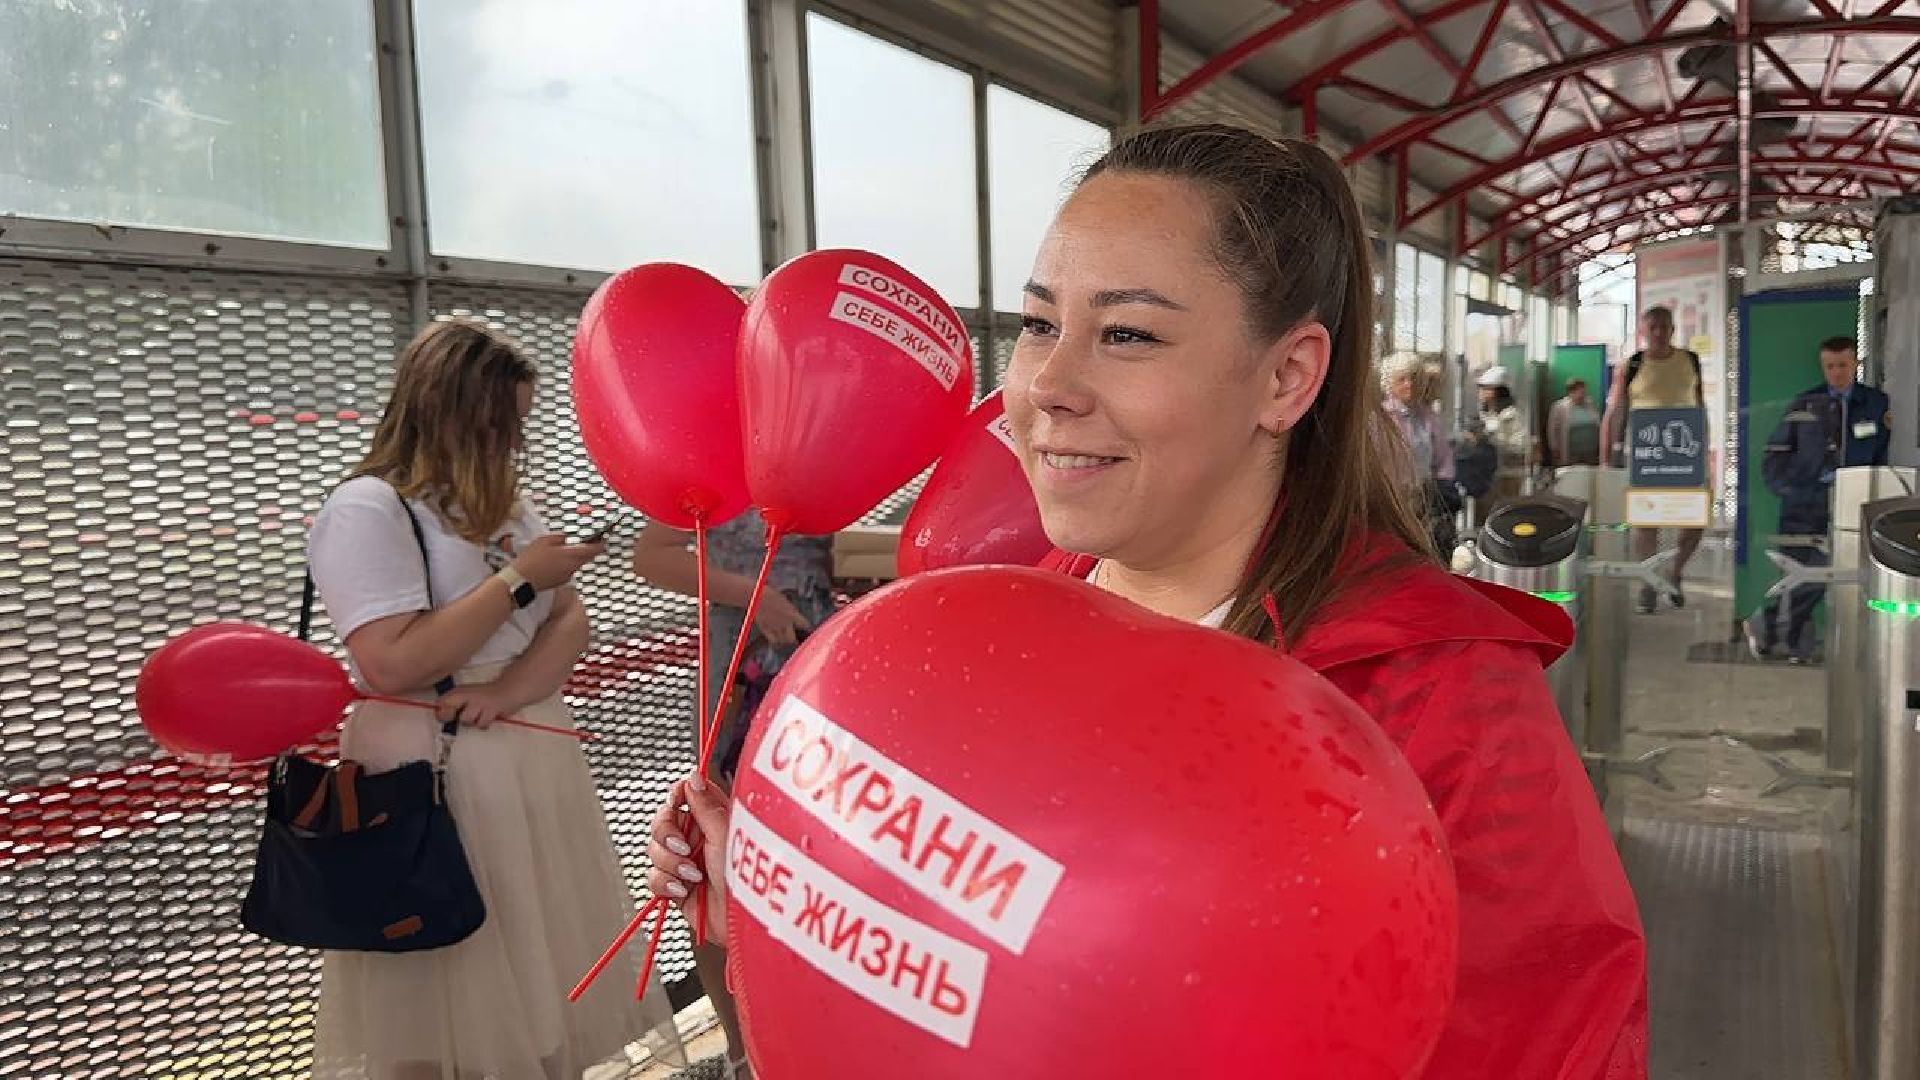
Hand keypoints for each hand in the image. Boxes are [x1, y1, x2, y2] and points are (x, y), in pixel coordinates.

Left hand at [436, 683, 520, 728]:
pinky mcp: (491, 708)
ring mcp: (479, 701)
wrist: (507, 690)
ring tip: (480, 715)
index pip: (441, 703)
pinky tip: (489, 716)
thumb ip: (452, 705)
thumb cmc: (484, 697)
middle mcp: (467, 694)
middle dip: (452, 717)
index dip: (442, 712)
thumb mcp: (466, 697)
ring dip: (473, 721)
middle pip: (449, 711)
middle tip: (463, 715)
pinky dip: (484, 723)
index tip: (449, 716)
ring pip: (466, 720)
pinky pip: (481, 724)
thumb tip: (439, 716)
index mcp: (459, 690)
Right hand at [511, 534, 605, 590]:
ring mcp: (567, 576)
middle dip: (586, 549)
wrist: (520, 580)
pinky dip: (563, 564)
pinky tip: (551, 561)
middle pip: (586, 557)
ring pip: (575, 564)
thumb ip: (560, 538)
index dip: (600, 543)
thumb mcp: (544, 540)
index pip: (594, 549)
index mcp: (572, 555)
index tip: (602, 538)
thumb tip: (567, 538)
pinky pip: (566, 570)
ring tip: (558, 550)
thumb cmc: (531, 559)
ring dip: (572, 557)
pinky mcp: (559, 582)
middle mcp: (573, 567)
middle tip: (580, 541)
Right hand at [648, 773, 731, 936]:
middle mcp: (698, 839)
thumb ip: (706, 805)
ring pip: (654, 850)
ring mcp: (685, 863)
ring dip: (670, 863)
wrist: (743, 919)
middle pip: (661, 822)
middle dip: (666, 834)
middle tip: (683, 846)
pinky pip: (654, 878)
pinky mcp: (676, 887)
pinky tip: (683, 888)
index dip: (676, 796)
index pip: (684, 796)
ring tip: (692, 874)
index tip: (677, 801)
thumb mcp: (727, 834)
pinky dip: (665, 883)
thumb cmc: (747, 878)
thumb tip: (694, 777)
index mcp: (713, 820)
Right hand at [753, 590, 810, 646]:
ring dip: (784, 640)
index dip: (806, 627)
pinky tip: (776, 639)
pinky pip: (773, 640)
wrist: (758, 597)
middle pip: (791, 639)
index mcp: (792, 615)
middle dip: (792, 639)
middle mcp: (784, 623)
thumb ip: (791, 611)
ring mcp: (774, 628)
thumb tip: (795, 617)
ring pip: (782, 641)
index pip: (804, 625)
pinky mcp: (765, 629)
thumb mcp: (786, 601)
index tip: (806, 628)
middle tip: (792, 637)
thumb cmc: (772, 595)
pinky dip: (775, 641)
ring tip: (783, 637)